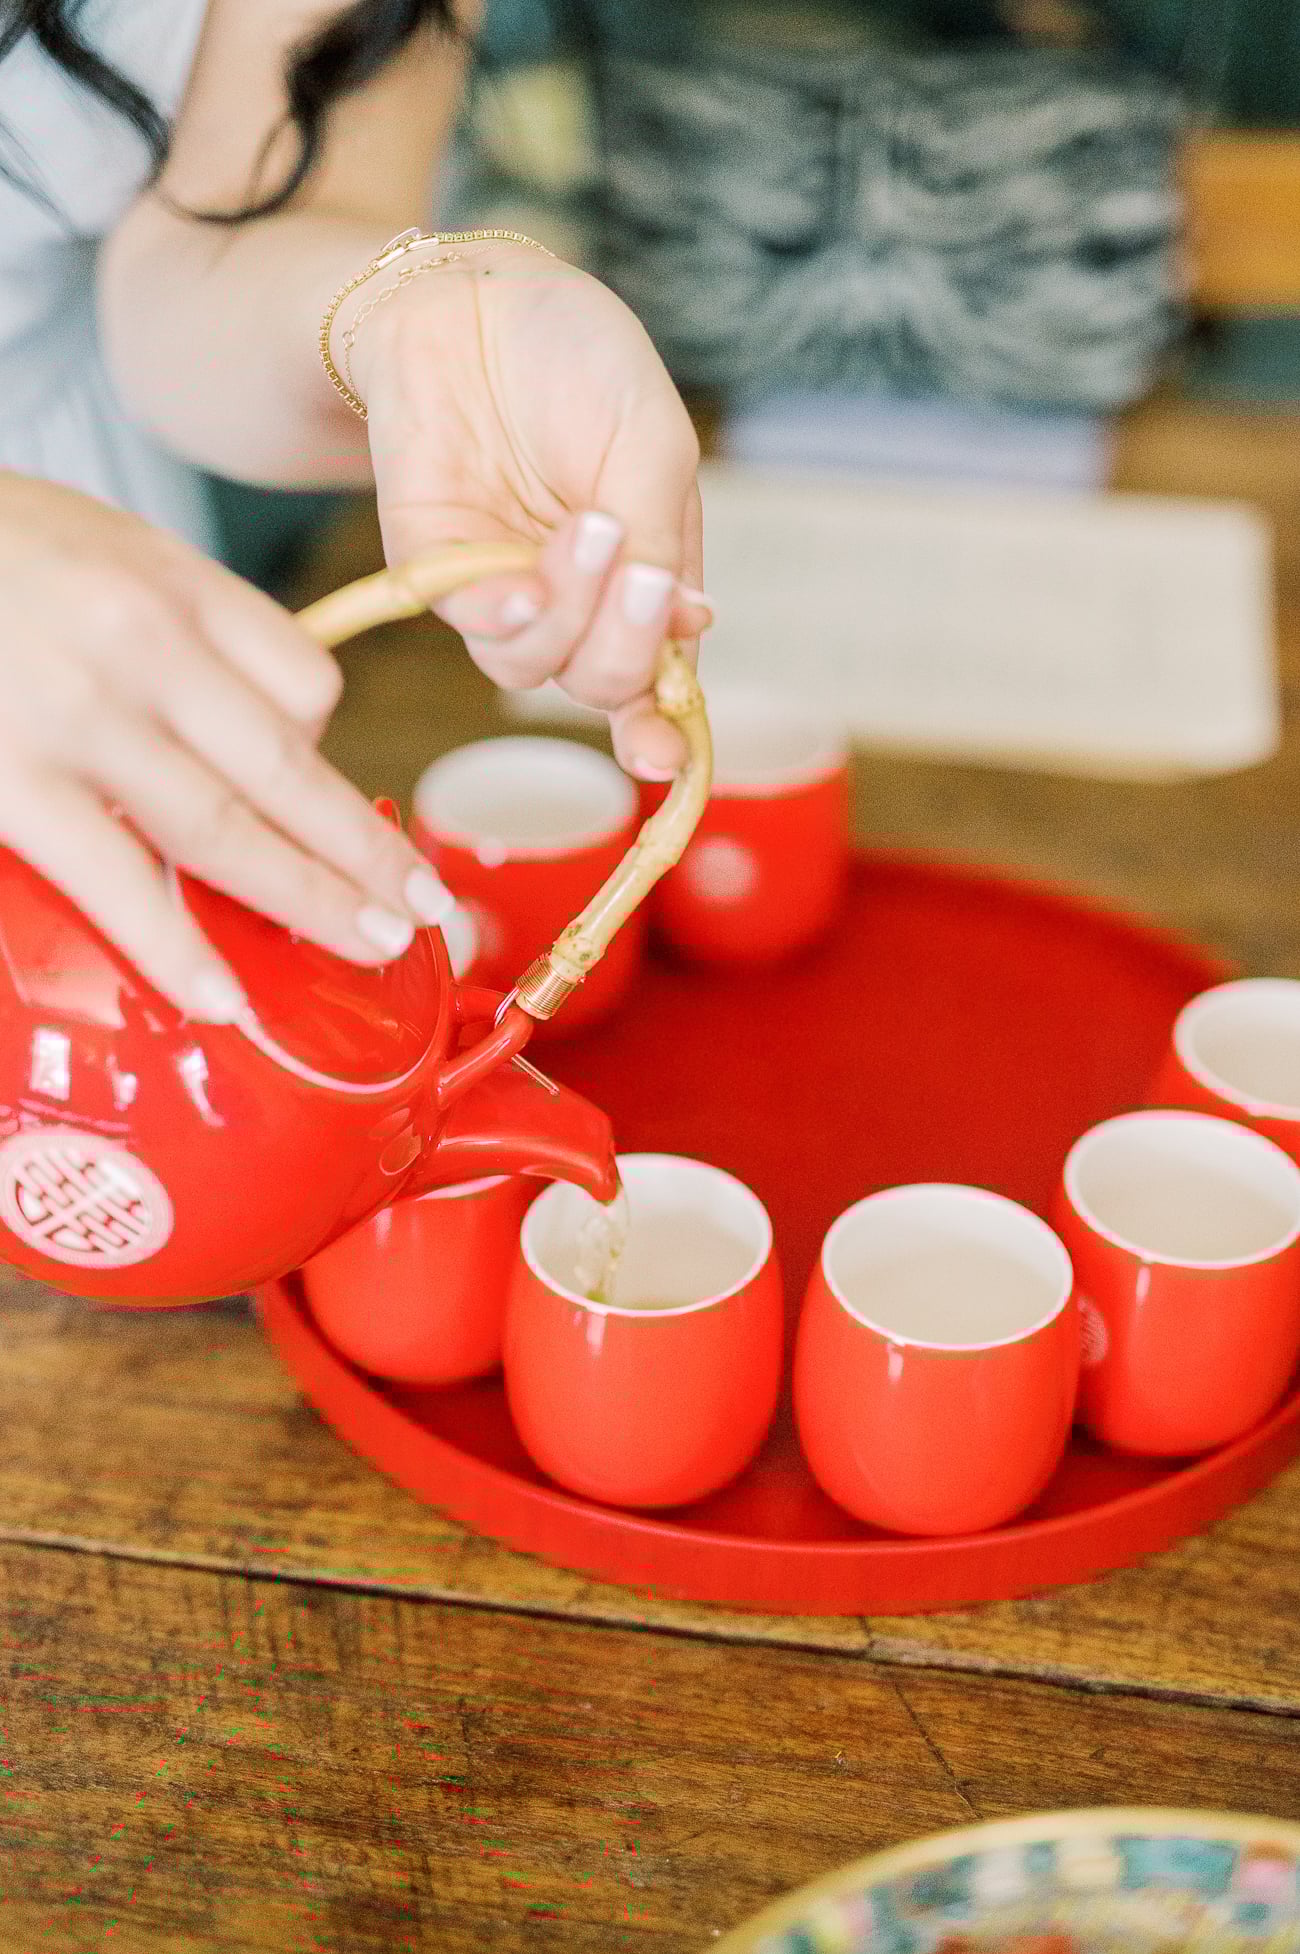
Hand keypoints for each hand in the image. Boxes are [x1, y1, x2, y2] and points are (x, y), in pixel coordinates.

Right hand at [0, 476, 456, 1018]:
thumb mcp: (95, 544)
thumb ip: (178, 627)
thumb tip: (268, 724)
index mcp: (170, 585)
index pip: (302, 682)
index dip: (328, 750)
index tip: (339, 803)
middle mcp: (140, 648)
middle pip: (292, 766)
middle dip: (368, 850)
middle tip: (430, 911)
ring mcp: (76, 719)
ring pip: (227, 828)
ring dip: (312, 900)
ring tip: (377, 948)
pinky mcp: (9, 783)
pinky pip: (114, 880)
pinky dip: (176, 945)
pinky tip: (224, 996)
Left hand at [351, 243, 709, 778]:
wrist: (474, 294)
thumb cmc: (579, 360)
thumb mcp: (653, 444)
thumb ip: (667, 542)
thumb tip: (690, 629)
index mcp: (638, 582)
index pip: (655, 679)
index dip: (663, 730)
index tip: (667, 755)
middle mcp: (571, 601)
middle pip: (600, 683)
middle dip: (626, 648)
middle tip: (644, 575)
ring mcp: (500, 587)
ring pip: (532, 665)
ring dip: (570, 617)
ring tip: (590, 530)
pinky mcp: (431, 565)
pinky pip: (466, 620)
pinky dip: (502, 615)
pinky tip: (522, 584)